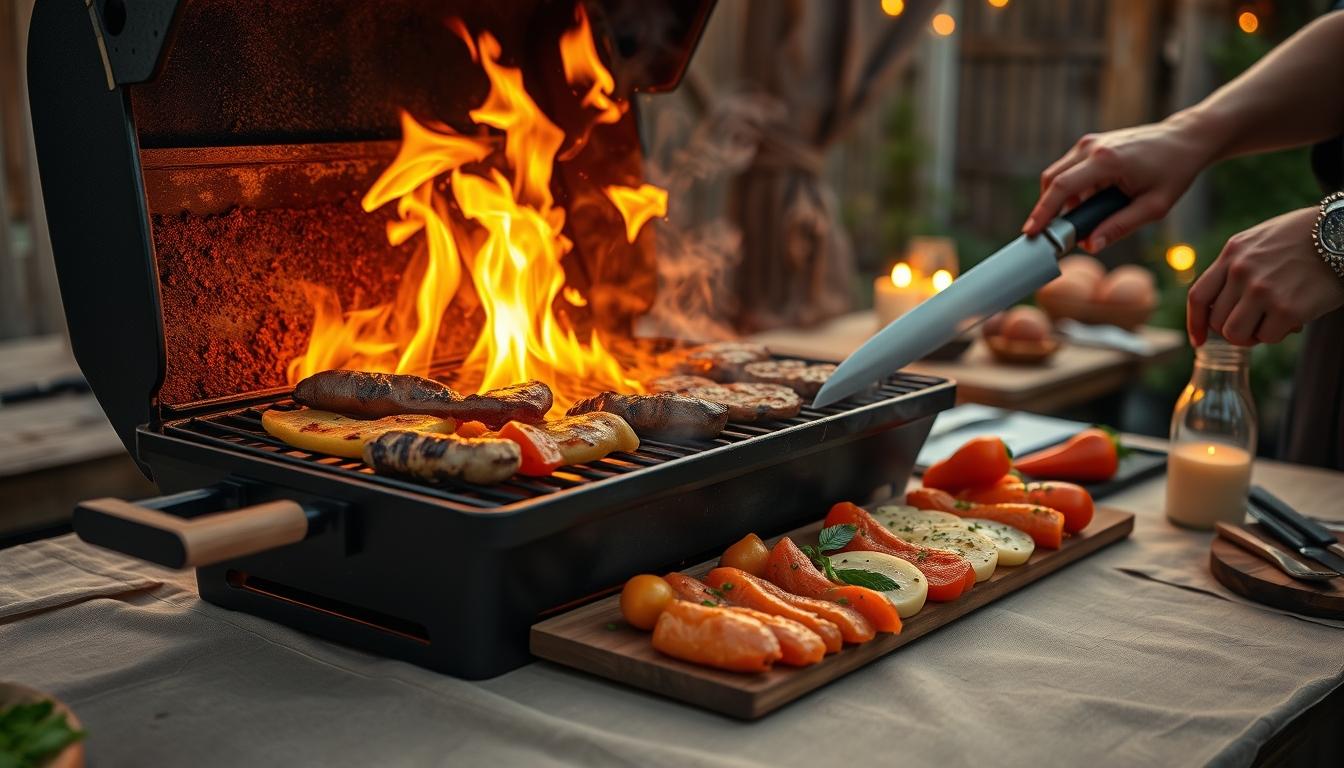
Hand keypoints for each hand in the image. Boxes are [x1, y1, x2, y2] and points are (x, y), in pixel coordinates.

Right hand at [1022, 115, 1218, 251]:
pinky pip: (1069, 170)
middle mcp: (1092, 147)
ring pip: (1057, 175)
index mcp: (1107, 161)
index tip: (1030, 232)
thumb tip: (1089, 246)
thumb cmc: (1174, 172)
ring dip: (1061, 200)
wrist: (1185, 139)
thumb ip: (1120, 226)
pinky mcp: (1091, 144)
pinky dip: (1071, 190)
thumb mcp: (1153, 207)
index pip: (1061, 188)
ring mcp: (1090, 143)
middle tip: (1051, 235)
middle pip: (1051, 180)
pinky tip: (1089, 204)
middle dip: (1047, 210)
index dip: (1042, 212)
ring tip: (1081, 220)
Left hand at [1187, 206, 1343, 345]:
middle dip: (1233, 328)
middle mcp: (1242, 271)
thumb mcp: (1260, 241)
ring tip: (1271, 322)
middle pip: (1217, 321)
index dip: (1194, 323)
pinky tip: (1292, 318)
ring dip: (1252, 335)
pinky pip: (1267, 338)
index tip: (1198, 341)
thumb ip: (1235, 267)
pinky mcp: (1287, 308)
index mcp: (1232, 253)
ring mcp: (1262, 290)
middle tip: (1255, 324)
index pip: (1198, 296)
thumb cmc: (1304, 238)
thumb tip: (1220, 309)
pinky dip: (1278, 334)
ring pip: (1235, 335)